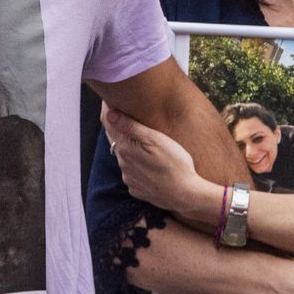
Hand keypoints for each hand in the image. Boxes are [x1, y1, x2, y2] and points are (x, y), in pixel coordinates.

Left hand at [102, 105, 215, 219]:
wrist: (185, 195)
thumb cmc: (175, 163)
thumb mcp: (156, 140)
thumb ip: (131, 127)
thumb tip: (109, 113)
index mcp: (125, 148)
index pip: (109, 124)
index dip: (108, 110)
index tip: (110, 99)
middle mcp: (122, 163)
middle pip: (115, 140)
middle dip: (118, 128)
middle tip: (124, 112)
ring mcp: (129, 178)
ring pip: (124, 156)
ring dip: (128, 147)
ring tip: (140, 139)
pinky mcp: (136, 189)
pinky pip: (132, 172)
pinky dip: (135, 164)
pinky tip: (147, 162)